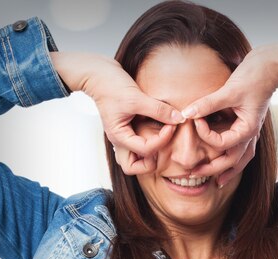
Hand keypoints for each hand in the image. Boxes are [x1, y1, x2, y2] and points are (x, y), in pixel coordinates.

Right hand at [50, 52, 184, 173]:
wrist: (97, 73)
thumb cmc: (111, 84)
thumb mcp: (136, 97)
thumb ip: (158, 110)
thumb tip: (179, 118)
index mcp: (119, 136)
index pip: (145, 150)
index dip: (162, 140)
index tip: (172, 125)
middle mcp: (120, 140)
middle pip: (134, 167)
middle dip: (151, 161)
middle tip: (163, 142)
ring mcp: (124, 136)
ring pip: (135, 160)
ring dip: (150, 155)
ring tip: (161, 138)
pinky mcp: (128, 129)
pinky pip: (140, 144)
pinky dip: (150, 142)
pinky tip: (160, 130)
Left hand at [179, 47, 277, 184]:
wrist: (270, 68)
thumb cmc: (252, 77)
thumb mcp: (229, 90)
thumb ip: (207, 103)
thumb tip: (186, 113)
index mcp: (247, 129)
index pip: (222, 142)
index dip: (206, 135)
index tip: (195, 120)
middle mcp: (251, 135)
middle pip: (231, 161)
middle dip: (212, 169)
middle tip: (193, 174)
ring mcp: (252, 133)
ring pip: (241, 160)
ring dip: (228, 172)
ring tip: (217, 182)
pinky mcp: (250, 127)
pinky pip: (245, 151)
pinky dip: (236, 162)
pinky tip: (229, 165)